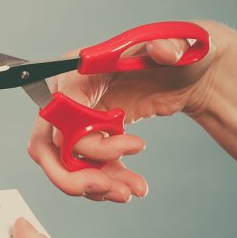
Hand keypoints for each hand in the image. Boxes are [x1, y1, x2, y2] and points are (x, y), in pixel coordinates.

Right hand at [27, 21, 236, 201]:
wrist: (189, 72)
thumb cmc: (178, 53)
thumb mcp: (178, 46)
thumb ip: (171, 47)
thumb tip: (162, 51)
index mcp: (78, 70)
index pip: (58, 111)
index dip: (77, 137)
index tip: (122, 148)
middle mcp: (69, 94)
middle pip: (47, 144)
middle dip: (73, 174)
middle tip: (106, 186)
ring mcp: (78, 118)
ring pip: (67, 163)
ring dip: (95, 183)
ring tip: (130, 191)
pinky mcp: (93, 135)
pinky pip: (87, 167)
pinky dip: (107, 181)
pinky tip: (132, 186)